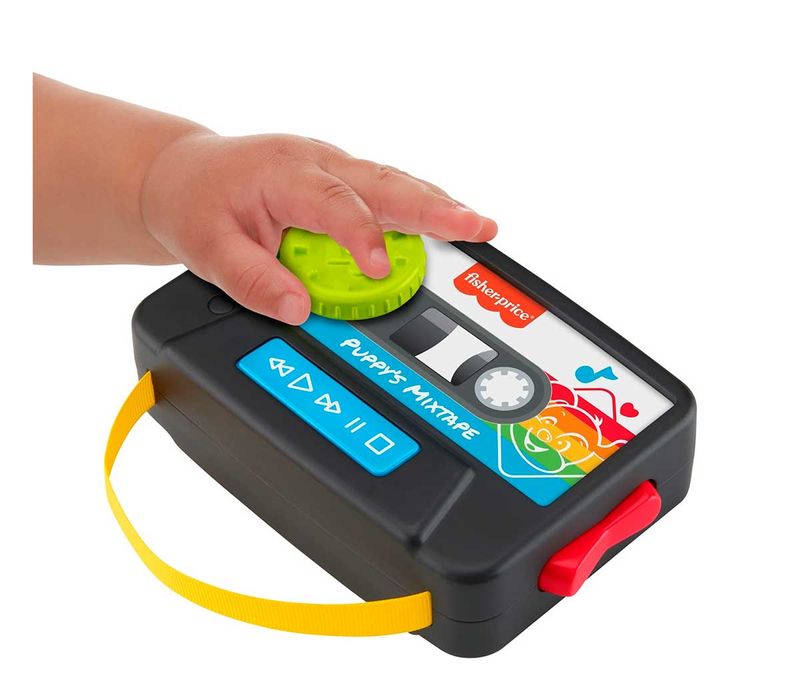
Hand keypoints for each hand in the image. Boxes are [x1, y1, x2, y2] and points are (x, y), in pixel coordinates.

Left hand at [140, 133, 496, 323]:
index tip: (381, 272)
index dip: (363, 237)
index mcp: (286, 173)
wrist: (187, 173)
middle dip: (435, 208)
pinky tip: (447, 225)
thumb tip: (297, 310)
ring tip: (479, 228)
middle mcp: (320, 165)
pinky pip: (388, 193)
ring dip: (438, 206)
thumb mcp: (207, 248)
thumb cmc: (198, 201)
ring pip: (396, 184)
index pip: (335, 204)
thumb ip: (251, 280)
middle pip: (387, 184)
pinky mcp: (344, 182)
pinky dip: (421, 208)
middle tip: (477, 228)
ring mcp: (336, 170)